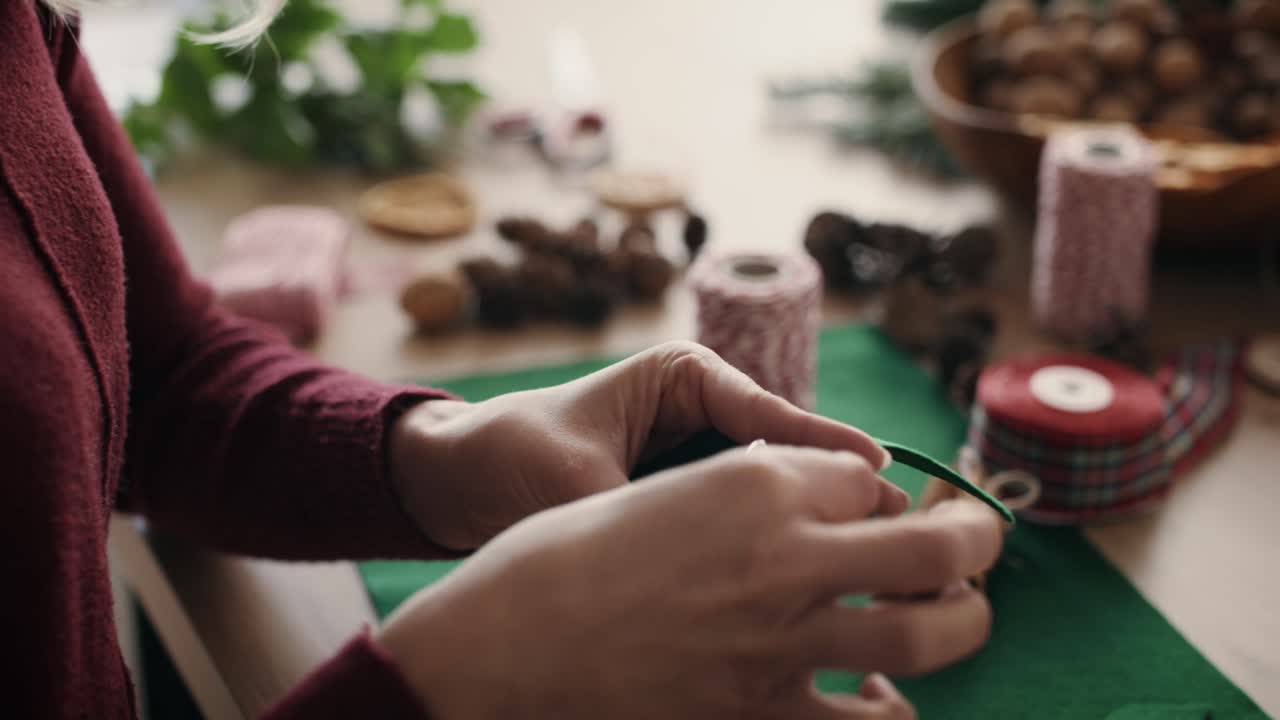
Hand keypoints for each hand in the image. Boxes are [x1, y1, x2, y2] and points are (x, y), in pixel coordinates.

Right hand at [378, 444, 1003, 719]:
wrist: (496, 653)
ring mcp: (780, 644)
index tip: (880, 500)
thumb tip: (816, 500)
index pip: (862, 476)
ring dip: (962, 620)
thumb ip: (744, 491)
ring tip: (959, 613)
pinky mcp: (760, 718)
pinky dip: (894, 711)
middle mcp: (782, 554)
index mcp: (750, 481)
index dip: (878, 489)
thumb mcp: (656, 494)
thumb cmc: (557, 562)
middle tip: (978, 539)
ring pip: (929, 632)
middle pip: (934, 542)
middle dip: (973, 536)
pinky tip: (886, 700)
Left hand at [389, 341, 892, 549]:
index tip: (876, 471)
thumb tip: (696, 559)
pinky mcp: (684, 500)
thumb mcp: (574, 478)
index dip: (824, 446)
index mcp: (683, 378)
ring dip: (799, 523)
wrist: (456, 479)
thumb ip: (638, 514)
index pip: (767, 413)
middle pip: (783, 454)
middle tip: (890, 530)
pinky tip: (791, 582)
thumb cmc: (509, 453)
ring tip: (856, 560)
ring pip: (767, 492)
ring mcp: (696, 458)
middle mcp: (700, 412)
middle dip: (829, 491)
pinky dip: (759, 546)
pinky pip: (734, 520)